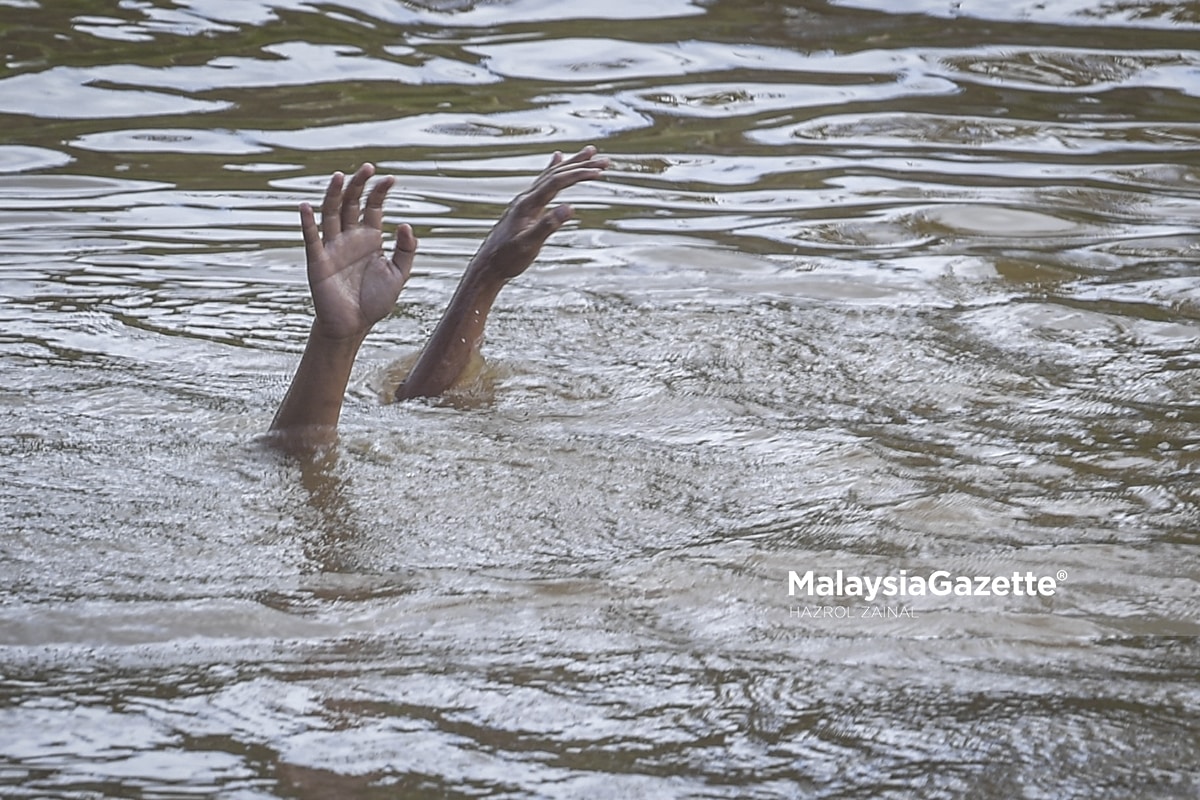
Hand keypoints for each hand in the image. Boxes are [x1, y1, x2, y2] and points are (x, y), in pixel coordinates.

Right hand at [300, 163, 416, 341]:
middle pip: (352, 202)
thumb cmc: (375, 300)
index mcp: (370, 238)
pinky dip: (307, 222)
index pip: (373, 206)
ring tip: (340, 176)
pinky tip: (306, 206)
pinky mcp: (318, 260)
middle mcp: (350, 237)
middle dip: (359, 184)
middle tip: (368, 167)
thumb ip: (406, 251)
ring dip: (334, 194)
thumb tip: (406, 225)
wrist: (353, 326)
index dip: (380, 191)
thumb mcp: (398, 274)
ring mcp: (333, 246)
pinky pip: (311, 238)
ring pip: (331, 213)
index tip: (391, 178)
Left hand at [469, 145, 608, 282]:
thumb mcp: (529, 245)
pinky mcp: (526, 206)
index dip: (578, 175)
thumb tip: (569, 208)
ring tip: (589, 152)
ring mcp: (525, 201)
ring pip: (551, 175)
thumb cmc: (508, 258)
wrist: (489, 265)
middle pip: (556, 174)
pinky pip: (543, 182)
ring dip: (571, 163)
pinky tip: (557, 159)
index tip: (599, 172)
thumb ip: (547, 226)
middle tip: (604, 160)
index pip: (556, 182)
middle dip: (581, 165)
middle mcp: (526, 197)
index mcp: (528, 204)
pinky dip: (553, 168)